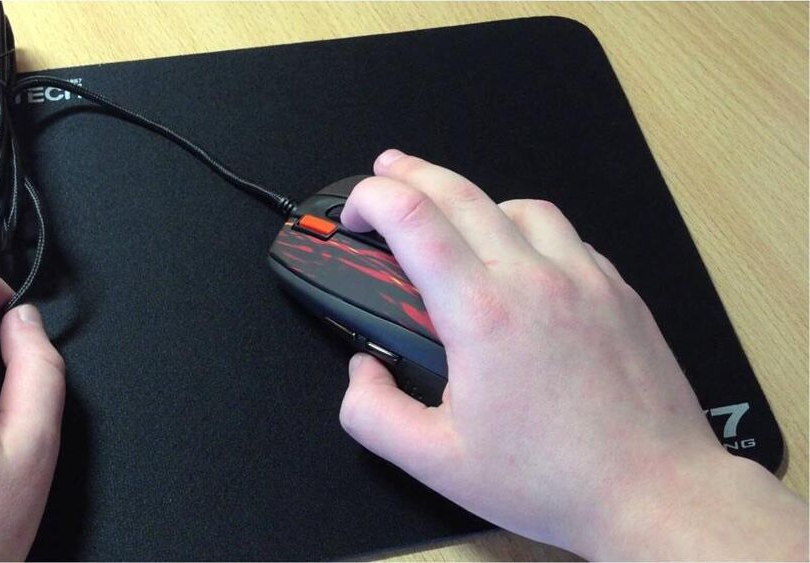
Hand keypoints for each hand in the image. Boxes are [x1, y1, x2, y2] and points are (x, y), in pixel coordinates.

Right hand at [338, 150, 807, 559]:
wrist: (655, 492)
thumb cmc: (550, 480)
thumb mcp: (435, 462)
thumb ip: (373, 414)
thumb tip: (361, 369)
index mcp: (482, 314)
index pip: (413, 219)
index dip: (371, 201)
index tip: (355, 214)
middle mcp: (534, 280)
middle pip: (461, 192)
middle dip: (411, 173)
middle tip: (386, 169)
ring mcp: (585, 277)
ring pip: (519, 204)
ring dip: (474, 198)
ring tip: (450, 215)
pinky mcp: (618, 289)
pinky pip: (565, 235)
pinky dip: (527, 229)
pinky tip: (519, 256)